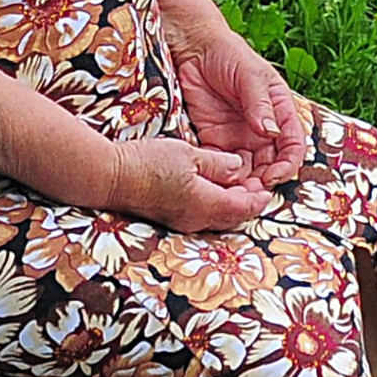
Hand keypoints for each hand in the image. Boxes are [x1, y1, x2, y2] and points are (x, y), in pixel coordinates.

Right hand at [105, 137, 277, 231]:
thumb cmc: (147, 163)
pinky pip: (202, 215)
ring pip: (218, 218)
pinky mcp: (170, 218)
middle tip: (257, 183)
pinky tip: (212, 188)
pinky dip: (214, 204)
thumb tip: (238, 168)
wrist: (109, 177)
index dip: (259, 198)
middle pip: (233, 217)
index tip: (267, 186)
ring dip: (231, 204)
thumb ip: (217, 163)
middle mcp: (196, 219)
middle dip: (248, 202)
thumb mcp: (188, 154)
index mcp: (205, 203)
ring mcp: (182, 221)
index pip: (244, 207)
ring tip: (237, 184)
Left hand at [173, 30, 310, 187]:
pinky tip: (218, 184)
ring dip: (244, 184)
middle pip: (271, 164)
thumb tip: (271, 132)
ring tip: (235, 194)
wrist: (193, 48)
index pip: (292, 145)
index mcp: (279, 112)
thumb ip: (260, 104)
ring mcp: (238, 136)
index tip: (274, 175)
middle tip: (252, 194)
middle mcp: (262, 129)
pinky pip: (222, 165)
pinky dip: (223, 177)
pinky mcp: (215, 140)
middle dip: (264, 181)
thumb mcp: (250, 75)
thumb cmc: (228, 54)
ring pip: (248, 170)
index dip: (287, 164)